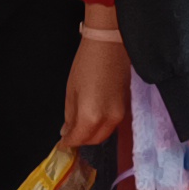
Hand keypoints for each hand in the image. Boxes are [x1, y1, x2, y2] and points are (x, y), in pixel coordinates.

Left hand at [62, 29, 129, 146]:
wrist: (110, 45)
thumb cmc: (86, 64)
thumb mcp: (71, 92)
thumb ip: (70, 116)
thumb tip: (67, 131)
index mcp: (91, 116)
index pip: (79, 139)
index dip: (68, 142)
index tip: (61, 144)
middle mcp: (109, 120)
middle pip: (94, 140)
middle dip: (81, 140)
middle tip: (69, 135)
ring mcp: (120, 114)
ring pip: (105, 134)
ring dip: (92, 134)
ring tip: (80, 126)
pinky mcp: (126, 107)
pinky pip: (112, 124)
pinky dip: (102, 126)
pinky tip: (93, 119)